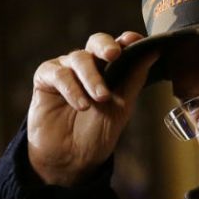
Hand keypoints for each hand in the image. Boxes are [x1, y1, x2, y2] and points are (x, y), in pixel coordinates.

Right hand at [27, 31, 157, 186]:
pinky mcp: (46, 78)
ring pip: (79, 58)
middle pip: (96, 42)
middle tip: (114, 54)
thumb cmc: (97, 132)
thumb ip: (134, 79)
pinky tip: (82, 105)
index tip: (134, 40)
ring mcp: (66, 70)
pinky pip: (58, 73)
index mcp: (109, 69)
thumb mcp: (122, 107)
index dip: (126, 40)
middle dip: (105, 46)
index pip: (118, 46)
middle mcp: (88, 65)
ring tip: (100, 98)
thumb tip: (153, 52)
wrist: (71, 159)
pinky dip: (72, 88)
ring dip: (92, 78)